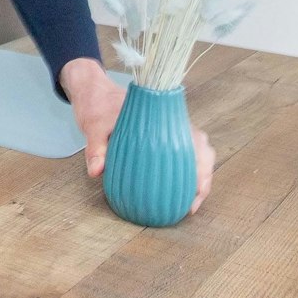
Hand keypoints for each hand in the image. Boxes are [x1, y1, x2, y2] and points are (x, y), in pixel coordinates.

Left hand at [61, 59, 216, 214]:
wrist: (96, 93)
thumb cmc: (98, 106)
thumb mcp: (94, 126)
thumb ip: (96, 148)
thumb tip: (97, 171)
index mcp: (161, 115)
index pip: (194, 139)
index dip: (201, 164)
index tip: (196, 188)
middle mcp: (171, 122)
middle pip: (201, 149)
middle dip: (204, 177)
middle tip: (193, 205)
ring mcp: (168, 130)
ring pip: (195, 153)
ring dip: (197, 176)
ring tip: (190, 204)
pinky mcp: (161, 137)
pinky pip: (180, 155)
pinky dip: (183, 173)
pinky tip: (175, 193)